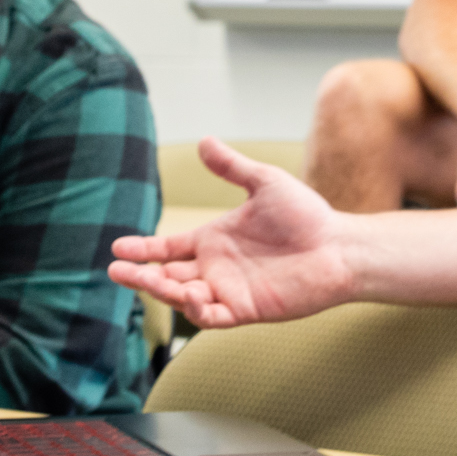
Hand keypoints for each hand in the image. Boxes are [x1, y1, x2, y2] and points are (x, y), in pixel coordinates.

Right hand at [108, 136, 355, 328]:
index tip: (117, 248)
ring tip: (147, 279)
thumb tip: (203, 139)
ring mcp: (228, 290)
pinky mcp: (245, 309)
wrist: (339, 246)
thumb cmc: (307, 215)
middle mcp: (216, 268)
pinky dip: (196, 310)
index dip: (143, 249)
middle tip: (117, 270)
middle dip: (140, 275)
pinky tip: (189, 295)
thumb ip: (231, 167)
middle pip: (167, 275)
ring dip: (162, 291)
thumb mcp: (264, 183)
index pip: (167, 248)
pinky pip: (211, 316)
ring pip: (182, 297)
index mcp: (214, 240)